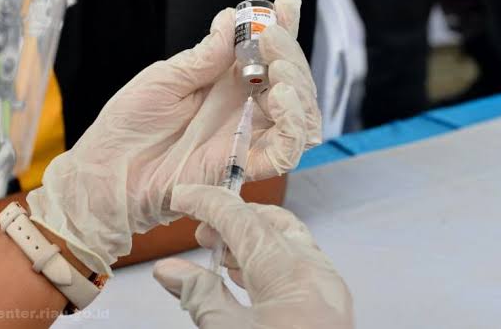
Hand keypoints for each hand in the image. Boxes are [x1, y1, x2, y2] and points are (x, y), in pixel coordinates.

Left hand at [27, 0, 320, 274]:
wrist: (107, 172)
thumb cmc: (129, 125)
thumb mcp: (164, 79)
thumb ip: (203, 57)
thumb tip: (230, 19)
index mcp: (227, 84)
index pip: (266, 53)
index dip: (283, 28)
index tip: (287, 0)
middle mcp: (245, 108)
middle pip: (292, 81)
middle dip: (291, 54)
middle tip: (272, 38)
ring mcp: (248, 137)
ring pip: (300, 114)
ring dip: (299, 86)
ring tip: (278, 68)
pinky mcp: (245, 166)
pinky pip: (286, 150)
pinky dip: (294, 124)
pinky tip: (280, 98)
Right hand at [153, 185, 353, 327]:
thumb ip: (200, 297)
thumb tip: (169, 270)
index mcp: (290, 272)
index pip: (241, 219)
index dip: (207, 202)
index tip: (181, 196)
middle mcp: (315, 270)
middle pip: (269, 222)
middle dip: (230, 218)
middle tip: (197, 231)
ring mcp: (328, 287)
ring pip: (286, 241)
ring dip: (248, 239)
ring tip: (216, 253)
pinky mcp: (331, 304)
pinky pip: (297, 264)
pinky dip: (266, 260)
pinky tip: (244, 277)